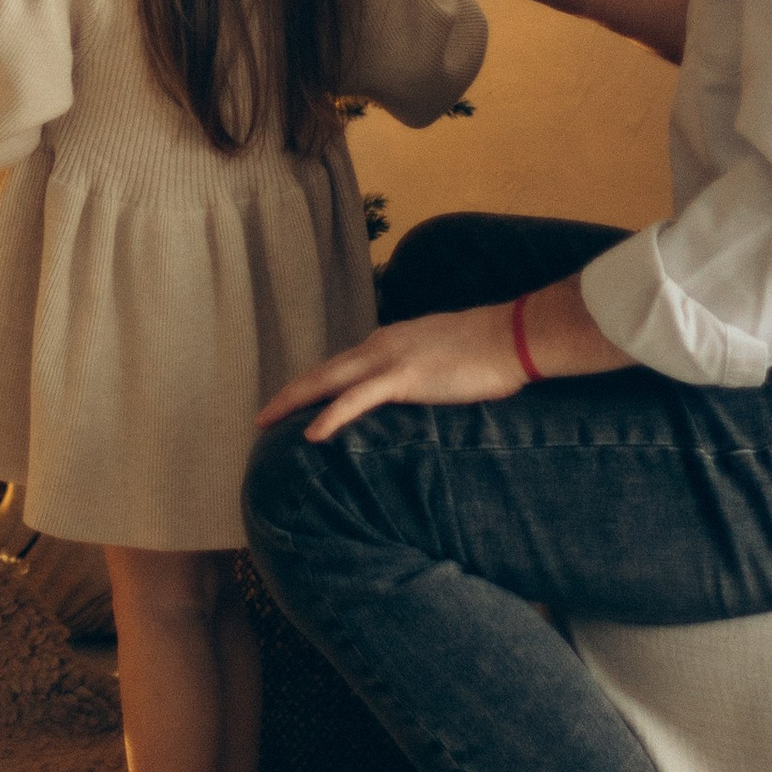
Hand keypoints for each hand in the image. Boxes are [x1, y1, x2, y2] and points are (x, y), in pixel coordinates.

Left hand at [256, 302, 526, 443]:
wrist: (511, 336)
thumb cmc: (487, 350)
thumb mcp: (442, 356)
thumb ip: (420, 370)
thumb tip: (415, 388)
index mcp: (388, 342)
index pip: (339, 366)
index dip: (311, 386)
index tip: (289, 403)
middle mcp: (380, 346)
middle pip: (321, 372)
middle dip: (288, 395)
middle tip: (259, 418)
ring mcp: (389, 359)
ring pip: (328, 381)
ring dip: (293, 402)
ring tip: (265, 423)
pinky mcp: (405, 377)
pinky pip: (358, 400)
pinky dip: (331, 416)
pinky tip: (311, 434)